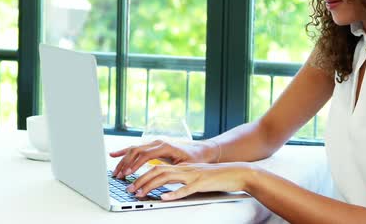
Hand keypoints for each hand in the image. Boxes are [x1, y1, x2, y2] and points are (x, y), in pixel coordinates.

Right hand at [110, 140, 213, 178]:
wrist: (201, 150)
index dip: (135, 164)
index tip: (128, 173)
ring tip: (116, 172)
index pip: (145, 155)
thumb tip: (162, 177)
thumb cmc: (194, 159)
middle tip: (119, 176)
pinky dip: (124, 152)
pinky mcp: (152, 146)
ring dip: (123, 160)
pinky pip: (136, 148)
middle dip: (126, 163)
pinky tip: (114, 155)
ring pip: (134, 149)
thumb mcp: (185, 166)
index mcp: (165, 147)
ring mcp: (154, 143)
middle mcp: (158, 143)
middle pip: (136, 151)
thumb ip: (172, 170)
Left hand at [126, 163, 257, 200]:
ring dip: (151, 186)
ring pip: (167, 177)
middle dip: (141, 180)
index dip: (142, 175)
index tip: (131, 184)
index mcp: (182, 167)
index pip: (157, 167)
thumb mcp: (195, 176)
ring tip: (140, 194)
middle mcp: (185, 169)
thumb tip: (165, 188)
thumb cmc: (216, 177)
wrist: (236, 173)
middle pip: (158, 170)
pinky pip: (186, 189)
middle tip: (129, 190)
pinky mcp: (202, 183)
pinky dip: (174, 193)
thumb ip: (180, 180)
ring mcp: (193, 175)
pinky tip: (164, 198)